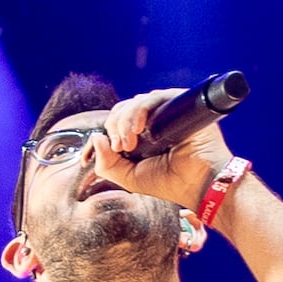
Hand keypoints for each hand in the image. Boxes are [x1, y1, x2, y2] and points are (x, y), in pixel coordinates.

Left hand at [87, 83, 228, 214]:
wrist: (199, 183)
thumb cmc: (169, 182)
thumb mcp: (129, 178)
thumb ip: (107, 163)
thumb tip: (95, 137)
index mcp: (141, 137)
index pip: (114, 125)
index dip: (100, 136)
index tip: (84, 158)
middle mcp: (152, 121)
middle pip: (121, 111)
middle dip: (114, 128)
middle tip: (122, 147)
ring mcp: (165, 111)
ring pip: (133, 103)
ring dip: (124, 122)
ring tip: (129, 143)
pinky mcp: (178, 103)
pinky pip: (152, 98)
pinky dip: (139, 111)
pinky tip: (138, 129)